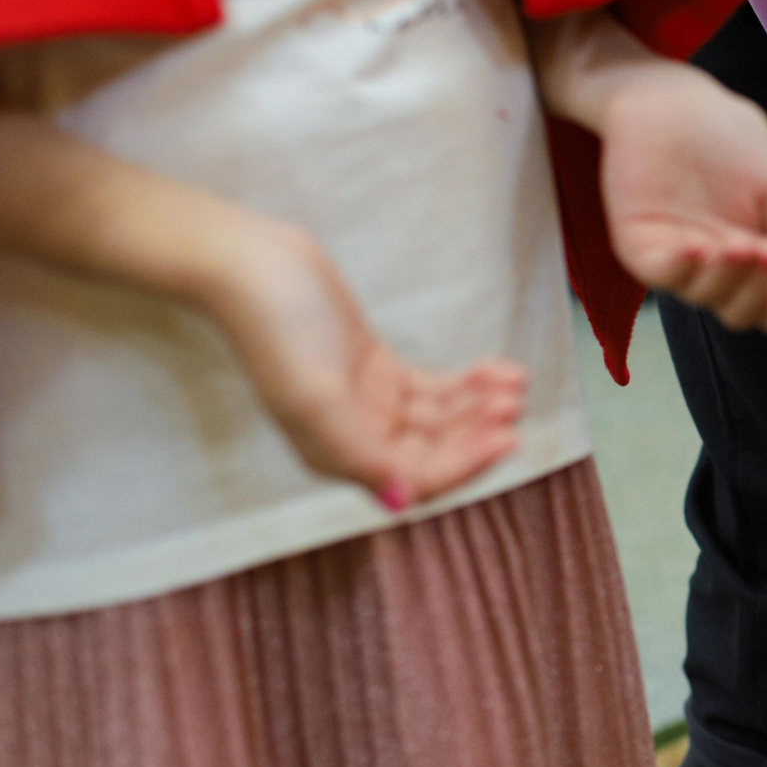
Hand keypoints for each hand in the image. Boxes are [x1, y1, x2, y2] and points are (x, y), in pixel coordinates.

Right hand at [205, 220, 527, 509]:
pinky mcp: (376, 369)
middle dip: (477, 432)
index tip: (507, 439)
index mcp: (335, 455)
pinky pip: (433, 390)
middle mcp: (352, 437)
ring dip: (478, 405)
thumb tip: (399, 501)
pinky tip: (496, 371)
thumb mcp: (315, 396)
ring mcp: (366, 402)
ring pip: (438, 419)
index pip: (416, 478)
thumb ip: (359, 454)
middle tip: (514, 406)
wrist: (251, 264)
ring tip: (515, 384)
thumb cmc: (278, 329)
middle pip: (433, 452)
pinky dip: (466, 383)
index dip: (465, 464)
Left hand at [594, 70, 766, 332]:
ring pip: (706, 299)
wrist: (676, 100)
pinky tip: (701, 245)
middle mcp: (718, 265)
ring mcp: (679, 257)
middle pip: (743, 314)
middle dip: (760, 292)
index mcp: (757, 255)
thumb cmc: (733, 137)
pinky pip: (662, 276)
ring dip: (729, 279)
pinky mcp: (641, 245)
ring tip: (741, 243)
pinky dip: (684, 269)